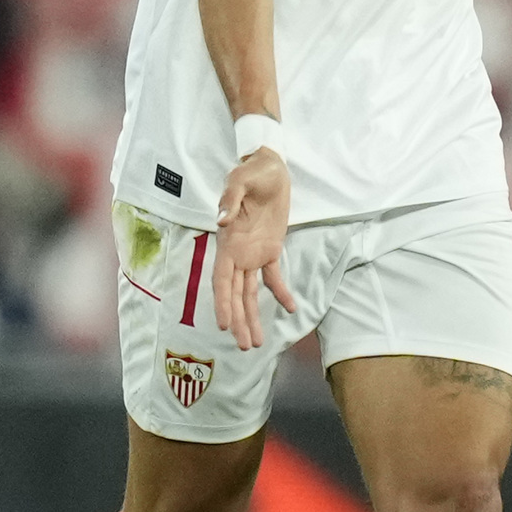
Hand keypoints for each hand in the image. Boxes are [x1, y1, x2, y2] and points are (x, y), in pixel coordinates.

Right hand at [213, 147, 296, 349]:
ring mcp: (253, 253)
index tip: (225, 326)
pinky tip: (290, 309)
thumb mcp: (240, 180)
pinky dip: (280, 293)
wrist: (269, 165)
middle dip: (238, 320)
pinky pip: (274, 276)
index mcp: (227, 242)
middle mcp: (237, 253)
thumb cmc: (251, 172)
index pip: (221, 280)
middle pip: (235, 294)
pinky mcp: (271, 248)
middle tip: (244, 347)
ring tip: (257, 342)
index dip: (222, 303)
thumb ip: (231, 199)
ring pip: (250, 292)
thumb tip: (221, 219)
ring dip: (252, 316)